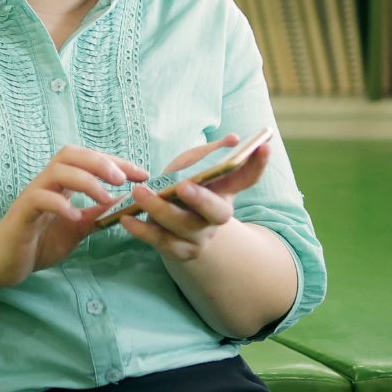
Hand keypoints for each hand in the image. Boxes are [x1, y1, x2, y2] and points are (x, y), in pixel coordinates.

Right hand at [0, 146, 147, 287]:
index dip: (117, 162)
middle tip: (122, 178)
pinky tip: (74, 216)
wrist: (2, 264)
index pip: (89, 160)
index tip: (142, 173)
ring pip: (57, 171)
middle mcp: (46, 183)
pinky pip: (40, 199)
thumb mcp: (76, 228)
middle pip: (71, 154)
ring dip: (85, 181)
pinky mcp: (21, 214)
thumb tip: (125, 201)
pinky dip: (60, 204)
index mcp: (61, 184)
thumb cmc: (38, 243)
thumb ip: (97, 214)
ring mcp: (32, 196)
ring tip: (105, 198)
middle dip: (100, 162)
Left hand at [120, 134, 269, 260]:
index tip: (264, 145)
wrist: (172, 227)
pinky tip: (127, 219)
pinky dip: (143, 231)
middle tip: (184, 186)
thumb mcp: (193, 166)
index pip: (247, 177)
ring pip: (183, 227)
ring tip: (139, 193)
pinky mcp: (179, 251)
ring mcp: (200, 237)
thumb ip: (209, 154)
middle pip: (217, 213)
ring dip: (160, 210)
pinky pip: (161, 242)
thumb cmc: (183, 186)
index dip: (258, 164)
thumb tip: (233, 140)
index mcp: (225, 192)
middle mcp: (217, 217)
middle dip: (202, 200)